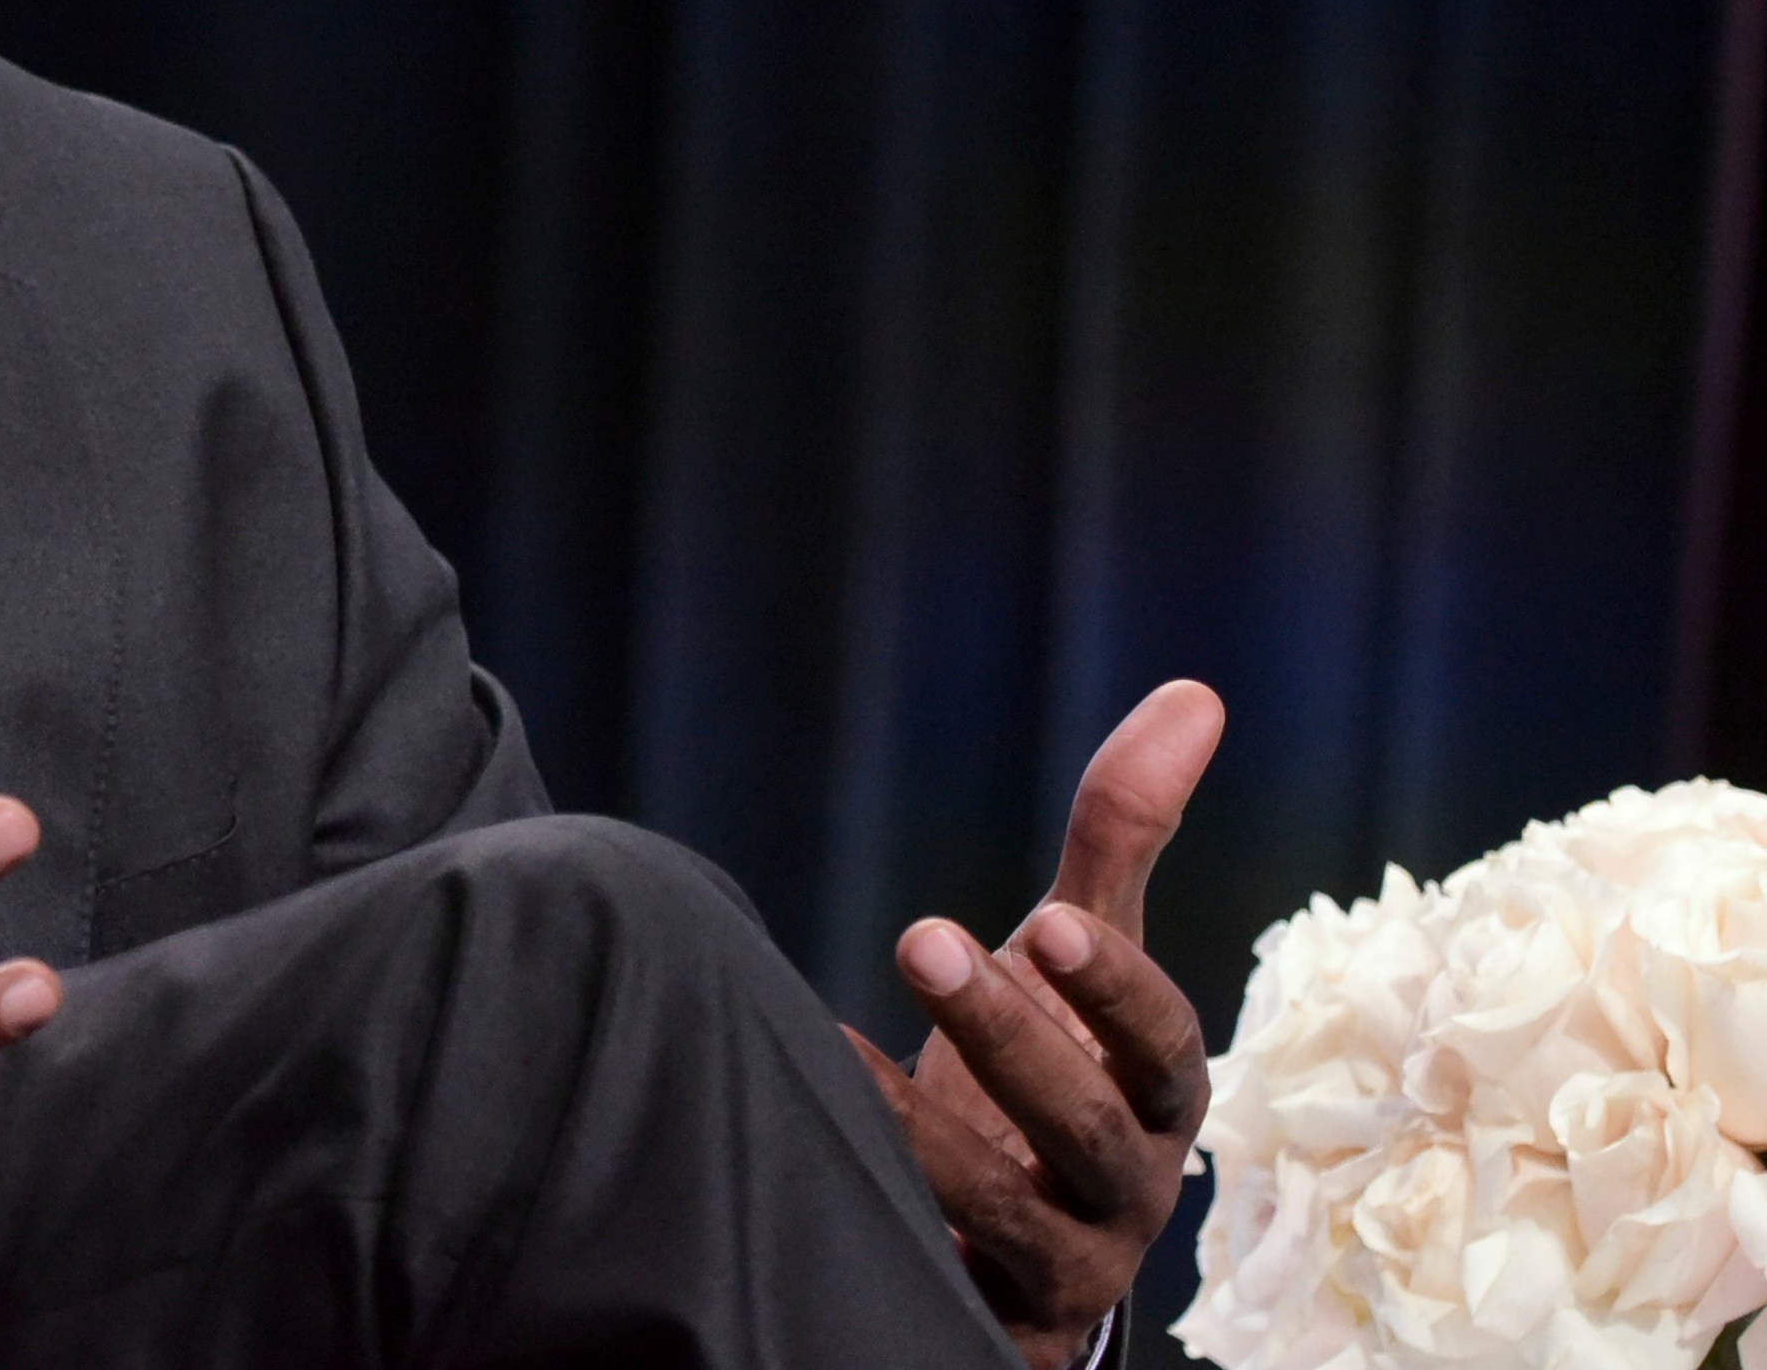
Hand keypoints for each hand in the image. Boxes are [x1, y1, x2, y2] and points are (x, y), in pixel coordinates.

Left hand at [847, 680, 1224, 1369]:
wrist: (1010, 1242)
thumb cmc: (1051, 1073)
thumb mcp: (1083, 960)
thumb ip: (1122, 837)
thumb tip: (1194, 695)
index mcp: (1157, 1095)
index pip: (1162, 1044)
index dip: (1115, 989)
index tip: (1048, 923)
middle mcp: (1126, 1190)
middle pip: (1089, 1126)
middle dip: (1014, 1037)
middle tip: (924, 937)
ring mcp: (1062, 1267)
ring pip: (1014, 1219)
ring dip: (931, 1137)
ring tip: (836, 1052)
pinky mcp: (988, 1324)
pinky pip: (941, 1283)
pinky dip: (883, 1217)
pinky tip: (808, 1142)